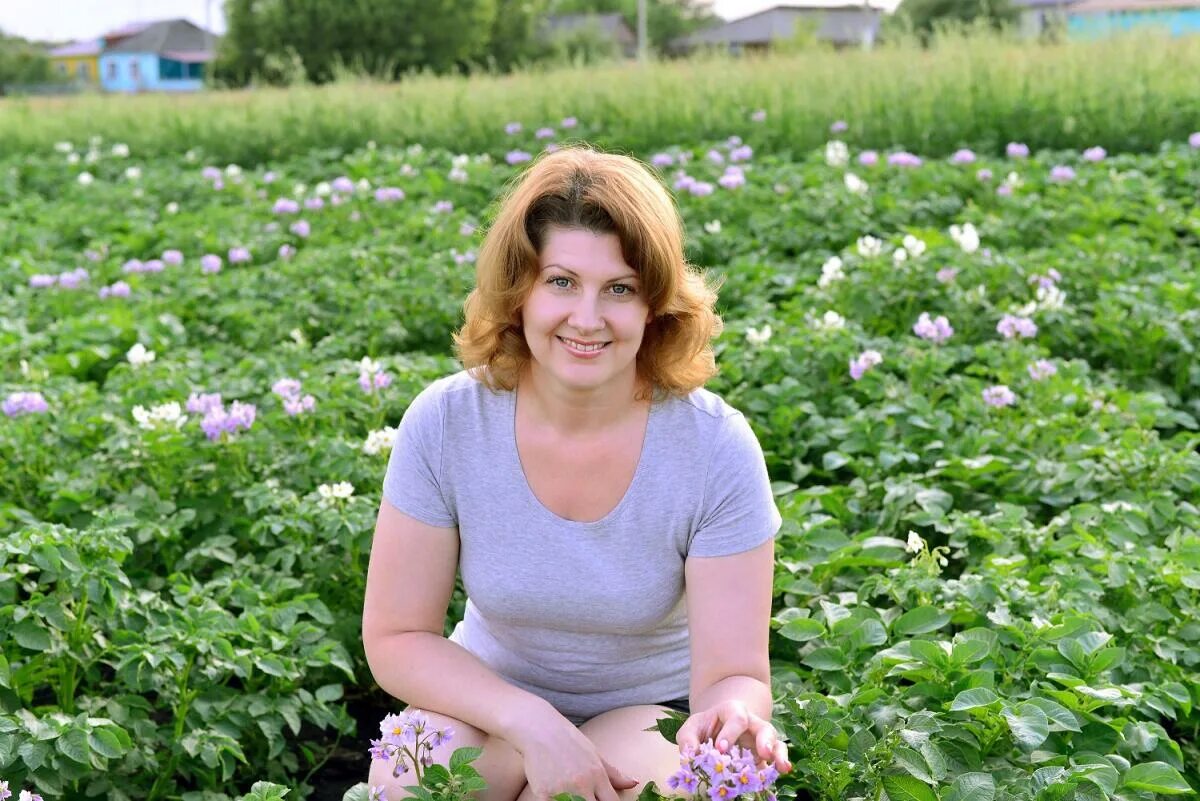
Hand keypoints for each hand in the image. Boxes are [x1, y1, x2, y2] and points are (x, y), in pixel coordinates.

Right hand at [509, 706, 639, 800]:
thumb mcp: (594, 753)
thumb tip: (634, 783)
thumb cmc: (568, 740)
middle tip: (588, 799)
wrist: (539, 728)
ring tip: (574, 797)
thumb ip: (614, 773)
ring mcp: (562, 790)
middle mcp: (582, 784)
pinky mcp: (543, 794)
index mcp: (597, 775)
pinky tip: (558, 798)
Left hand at [675, 700, 791, 774]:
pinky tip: (782, 772)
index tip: (721, 749)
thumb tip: (691, 755)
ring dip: (778, 753)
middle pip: (763, 727)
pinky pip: (775, 758)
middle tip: (763, 753)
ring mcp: (759, 740)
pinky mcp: (763, 756)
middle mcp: (750, 723)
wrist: (711, 731)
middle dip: (764, 739)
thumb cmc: (702, 728)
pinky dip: (779, 764)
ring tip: (782, 766)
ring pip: (775, 741)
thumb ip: (688, 739)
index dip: (730, 733)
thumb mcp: (690, 729)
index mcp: (732, 711)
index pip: (736, 718)